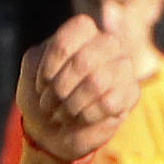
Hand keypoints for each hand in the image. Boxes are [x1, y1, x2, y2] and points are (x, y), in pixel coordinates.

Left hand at [12, 15, 144, 163]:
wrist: (49, 132)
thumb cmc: (41, 96)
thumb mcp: (32, 71)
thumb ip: (45, 53)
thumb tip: (77, 37)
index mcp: (84, 31)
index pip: (73, 33)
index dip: (52, 63)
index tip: (42, 83)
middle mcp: (109, 43)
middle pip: (83, 60)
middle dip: (60, 88)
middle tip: (48, 103)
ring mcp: (124, 67)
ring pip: (97, 82)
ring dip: (71, 105)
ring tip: (61, 113)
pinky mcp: (131, 93)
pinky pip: (108, 103)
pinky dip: (85, 116)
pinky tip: (79, 118)